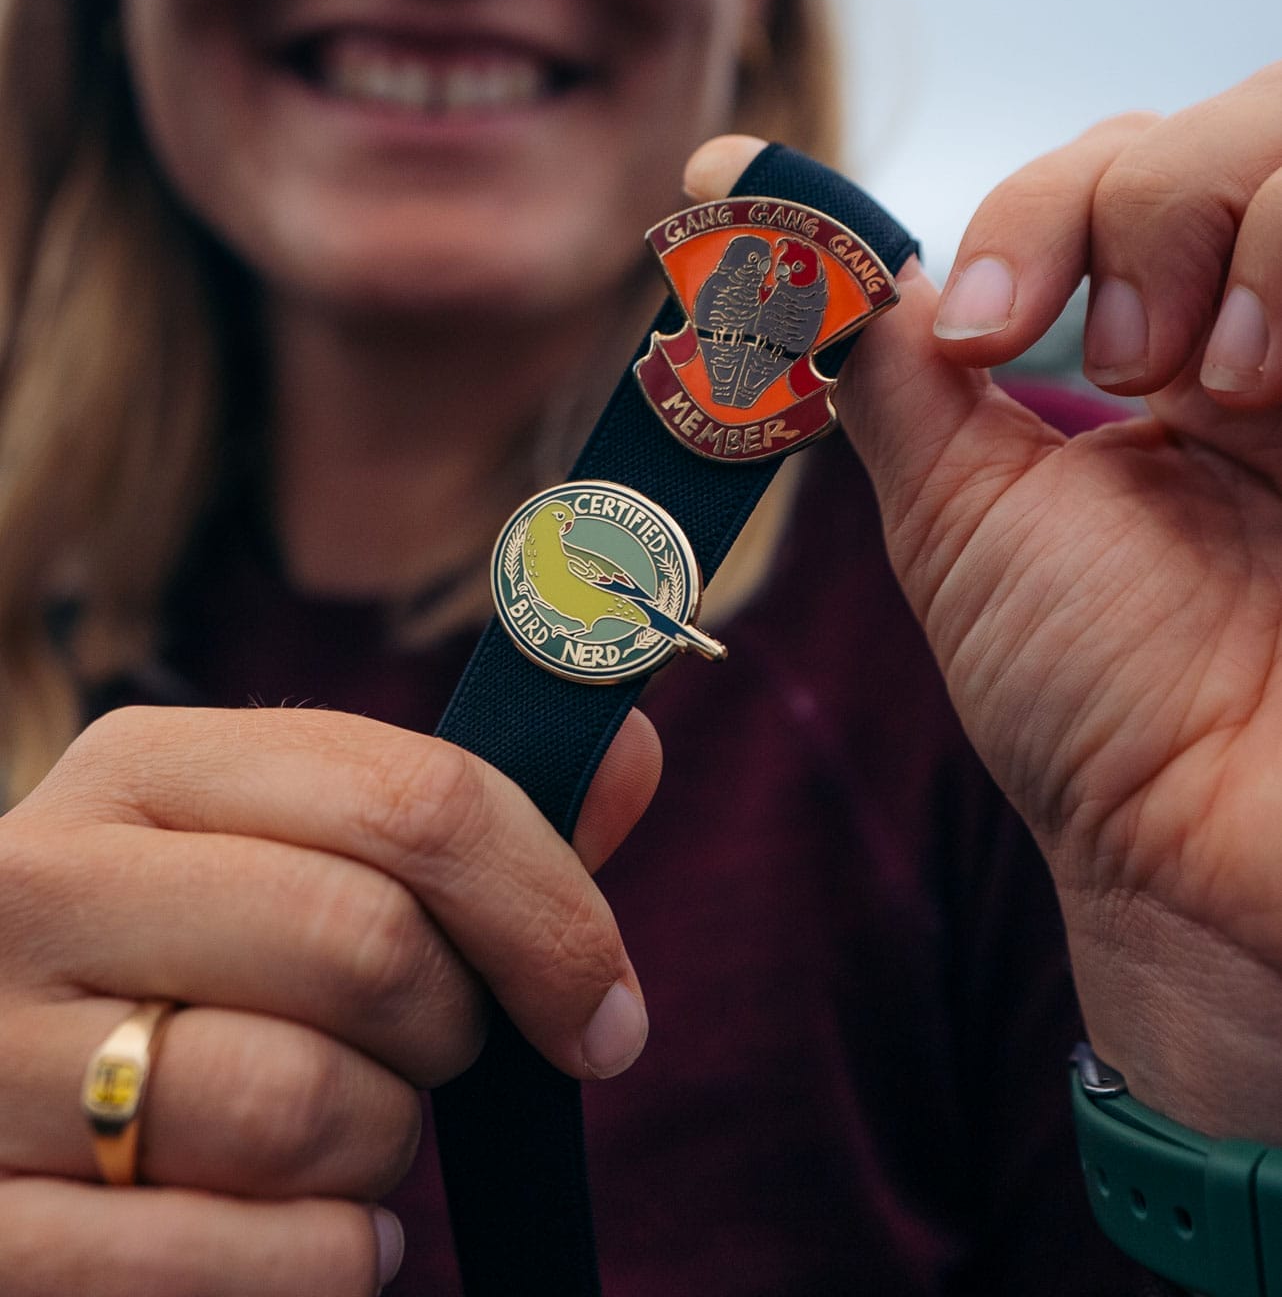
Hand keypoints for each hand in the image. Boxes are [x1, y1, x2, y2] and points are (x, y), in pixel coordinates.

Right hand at [0, 705, 658, 1293]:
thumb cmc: (185, 970)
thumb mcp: (287, 859)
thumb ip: (455, 825)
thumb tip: (625, 754)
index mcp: (141, 767)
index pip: (412, 796)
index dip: (547, 908)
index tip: (605, 1010)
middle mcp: (40, 884)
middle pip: (362, 944)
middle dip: (449, 1032)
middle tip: (434, 1065)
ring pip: (292, 1104)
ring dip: (379, 1151)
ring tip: (352, 1144)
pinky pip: (219, 1256)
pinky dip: (321, 1263)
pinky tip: (327, 1239)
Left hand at [688, 71, 1281, 1140]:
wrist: (1203, 849)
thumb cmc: (1093, 698)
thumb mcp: (957, 499)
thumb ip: (870, 344)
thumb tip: (729, 188)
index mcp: (1178, 342)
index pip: (1127, 160)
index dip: (1046, 204)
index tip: (987, 328)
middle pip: (1239, 115)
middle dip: (1144, 203)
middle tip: (1122, 361)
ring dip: (1231, 229)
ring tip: (1210, 388)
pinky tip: (1264, 390)